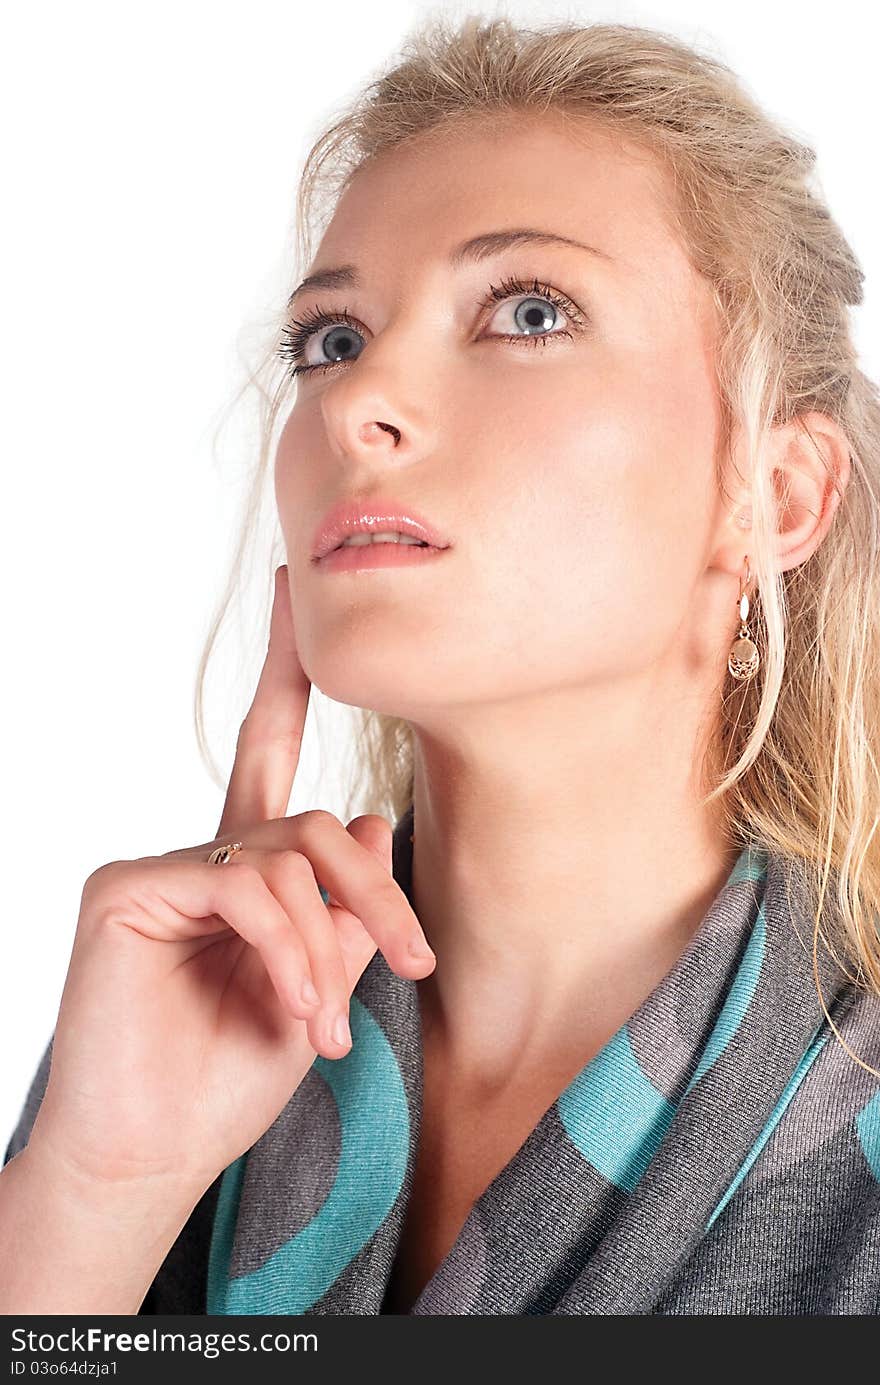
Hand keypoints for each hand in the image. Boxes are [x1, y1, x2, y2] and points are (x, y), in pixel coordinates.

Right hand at [26, 564, 433, 1200]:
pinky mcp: (124, 888)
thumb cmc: (231, 1083)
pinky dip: (286, 947)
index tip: (294, 594)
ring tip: (328, 1024)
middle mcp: (202, 856)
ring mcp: (159, 867)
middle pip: (314, 822)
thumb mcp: (321, 992)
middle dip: (377, 888)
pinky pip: (242, 886)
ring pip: (286, 855)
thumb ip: (344, 911)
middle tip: (416, 959)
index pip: (268, 753)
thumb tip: (374, 823)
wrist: (155, 1157)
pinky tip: (295, 1009)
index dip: (284, 674)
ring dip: (327, 943)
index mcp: (244, 872)